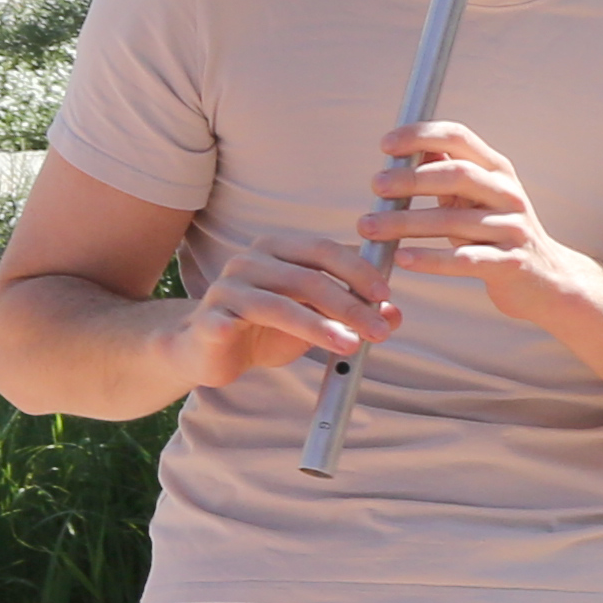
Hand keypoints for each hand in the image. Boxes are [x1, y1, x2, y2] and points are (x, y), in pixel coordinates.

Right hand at [175, 230, 396, 389]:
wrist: (208, 350)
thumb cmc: (266, 328)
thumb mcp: (316, 319)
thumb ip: (352, 313)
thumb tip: (394, 314)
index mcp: (277, 250)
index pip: (323, 250)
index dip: (357, 270)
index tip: (385, 295)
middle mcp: (249, 261)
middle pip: (308, 278)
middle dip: (350, 306)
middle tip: (379, 331)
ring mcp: (227, 289)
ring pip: (280, 304)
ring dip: (320, 326)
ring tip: (352, 345)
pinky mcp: (210, 319)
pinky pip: (238, 324)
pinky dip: (265, 335)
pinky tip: (292, 353)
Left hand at [361, 122, 602, 326]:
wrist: (547, 280)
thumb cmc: (498, 234)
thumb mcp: (478, 197)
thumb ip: (447, 172)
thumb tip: (411, 147)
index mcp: (498, 170)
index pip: (459, 136)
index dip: (420, 135)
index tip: (385, 146)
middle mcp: (508, 194)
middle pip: (456, 174)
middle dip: (411, 178)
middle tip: (375, 186)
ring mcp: (513, 229)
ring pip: (454, 221)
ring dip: (405, 223)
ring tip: (369, 227)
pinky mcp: (511, 264)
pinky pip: (465, 260)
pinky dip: (430, 260)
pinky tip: (402, 258)